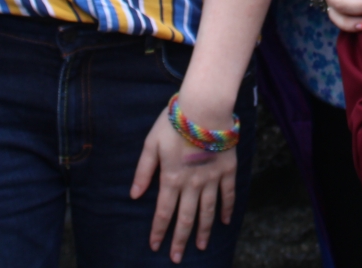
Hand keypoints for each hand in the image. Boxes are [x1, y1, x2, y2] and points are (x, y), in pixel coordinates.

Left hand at [131, 98, 238, 263]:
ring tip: (201, 247)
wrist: (205, 108)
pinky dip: (227, 209)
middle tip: (177, 258)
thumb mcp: (151, 144)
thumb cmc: (174, 123)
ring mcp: (212, 179)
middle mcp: (191, 184)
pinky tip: (225, 222)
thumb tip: (133, 195)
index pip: (163, 213)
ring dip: (203, 231)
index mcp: (171, 179)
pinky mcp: (227, 170)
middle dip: (180, 240)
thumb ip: (143, 171)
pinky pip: (228, 195)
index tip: (155, 246)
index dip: (158, 231)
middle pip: (185, 218)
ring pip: (207, 211)